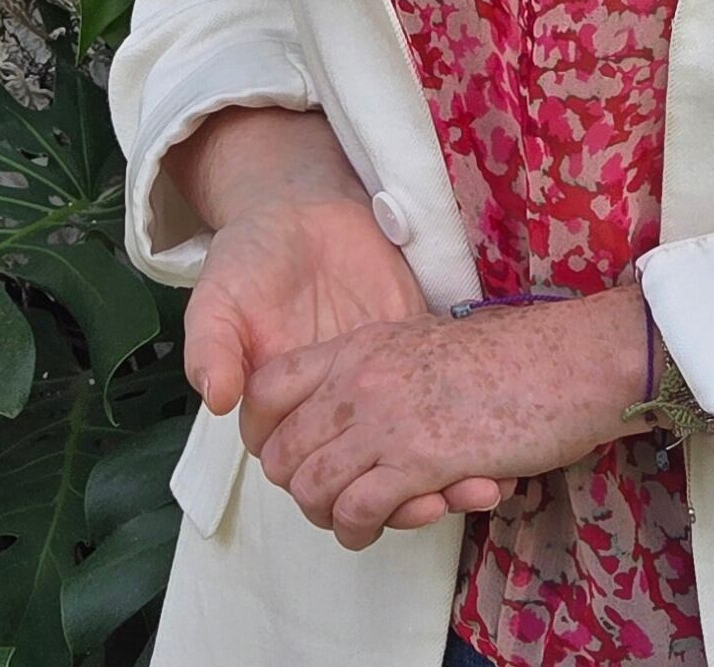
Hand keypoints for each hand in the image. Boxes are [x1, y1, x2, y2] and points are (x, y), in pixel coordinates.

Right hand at [163, 106, 508, 532]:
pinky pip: (440, 417)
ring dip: (443, 483)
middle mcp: (329, 417)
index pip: (308, 478)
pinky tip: (500, 457)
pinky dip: (468, 442)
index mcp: (278, 414)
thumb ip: (213, 346)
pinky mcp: (413, 367)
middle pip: (366, 484)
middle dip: (404, 501)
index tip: (372, 505)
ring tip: (483, 488)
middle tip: (444, 501)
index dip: (341, 499)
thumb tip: (215, 397)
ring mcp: (375, 397)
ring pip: (408, 462)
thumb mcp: (220, 296)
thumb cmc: (252, 257)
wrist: (303, 209)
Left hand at [249, 288, 651, 549]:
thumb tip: (357, 411)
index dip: (263, 433)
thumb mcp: (428, 344)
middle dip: (297, 488)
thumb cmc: (515, 357)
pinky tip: (374, 530)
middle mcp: (361, 379)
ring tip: (354, 523)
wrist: (572, 360)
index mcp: (361, 346)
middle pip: (281, 451)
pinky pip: (356, 510)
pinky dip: (358, 530)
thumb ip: (384, 372)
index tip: (287, 457)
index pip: (266, 389)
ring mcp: (387, 418)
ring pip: (311, 488)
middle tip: (329, 500)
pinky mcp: (420, 459)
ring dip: (327, 517)